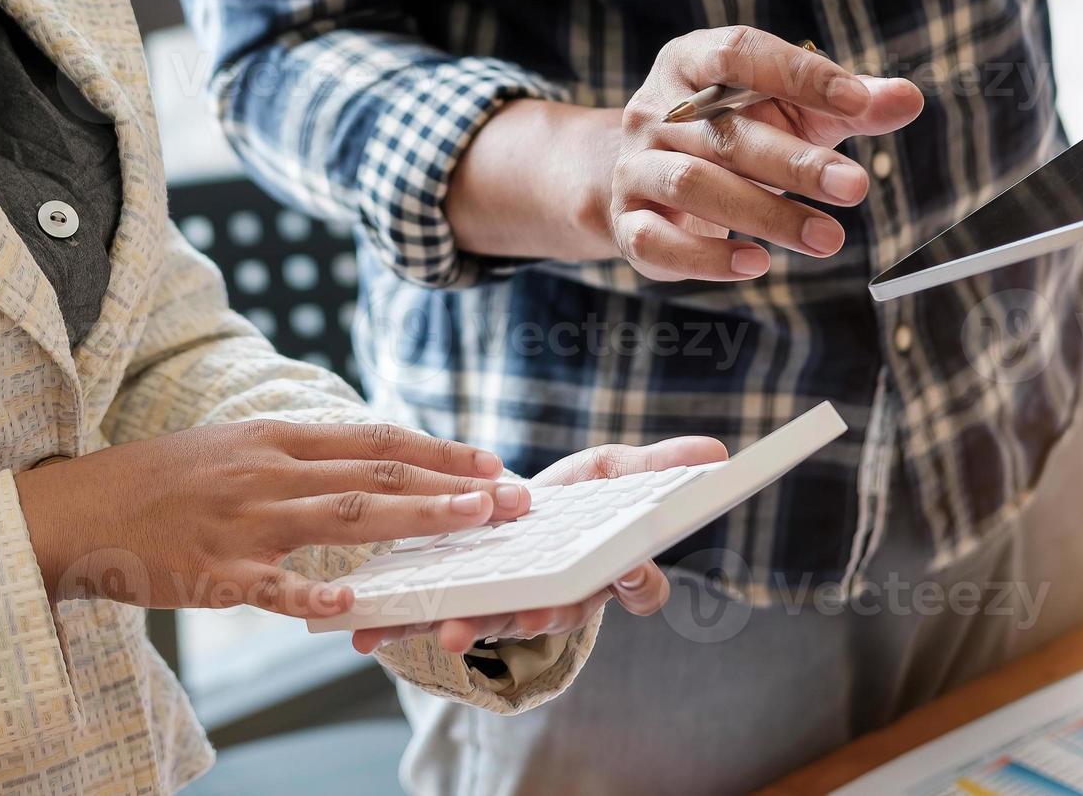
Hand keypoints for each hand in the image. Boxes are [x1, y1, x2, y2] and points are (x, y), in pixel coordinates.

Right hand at [14, 421, 529, 617]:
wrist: (73, 508)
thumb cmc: (156, 482)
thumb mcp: (230, 448)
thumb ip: (294, 459)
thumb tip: (360, 467)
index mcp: (274, 439)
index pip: (374, 439)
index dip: (438, 451)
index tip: (491, 462)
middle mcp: (267, 471)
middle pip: (376, 472)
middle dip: (452, 484)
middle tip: (511, 497)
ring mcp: (241, 520)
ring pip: (344, 516)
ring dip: (415, 517)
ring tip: (470, 524)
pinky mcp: (211, 570)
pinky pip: (271, 585)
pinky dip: (312, 589)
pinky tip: (354, 599)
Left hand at [349, 435, 729, 653]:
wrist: (520, 519)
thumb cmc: (580, 502)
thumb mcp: (622, 476)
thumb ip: (662, 469)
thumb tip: (718, 453)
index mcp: (599, 572)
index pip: (628, 587)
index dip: (631, 586)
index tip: (629, 577)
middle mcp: (552, 599)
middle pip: (545, 614)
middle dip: (523, 615)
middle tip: (511, 615)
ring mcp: (501, 602)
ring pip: (483, 619)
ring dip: (459, 624)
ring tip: (435, 629)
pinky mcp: (453, 597)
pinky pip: (428, 614)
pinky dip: (398, 621)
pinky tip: (363, 630)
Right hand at [447, 26, 922, 280]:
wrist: (646, 172)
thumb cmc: (735, 129)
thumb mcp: (793, 108)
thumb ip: (849, 104)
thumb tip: (908, 99)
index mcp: (691, 62)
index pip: (739, 54)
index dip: (798, 74)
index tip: (858, 100)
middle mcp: (654, 110)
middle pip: (724, 132)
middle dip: (794, 163)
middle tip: (856, 188)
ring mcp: (635, 166)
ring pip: (692, 186)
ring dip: (764, 214)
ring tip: (827, 239)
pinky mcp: (629, 222)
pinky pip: (657, 242)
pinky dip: (706, 258)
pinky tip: (756, 264)